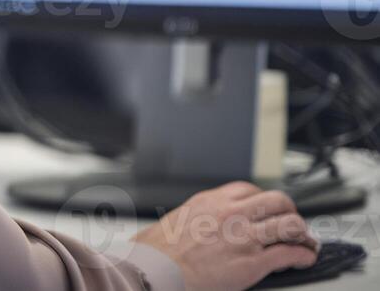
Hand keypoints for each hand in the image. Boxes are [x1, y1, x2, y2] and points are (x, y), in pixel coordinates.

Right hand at [133, 182, 317, 290]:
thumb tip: (198, 221)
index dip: (264, 200)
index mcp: (211, 201)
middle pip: (277, 200)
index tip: (268, 209)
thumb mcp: (177, 219)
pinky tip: (304, 258)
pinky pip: (290, 253)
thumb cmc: (159, 251)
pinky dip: (303, 256)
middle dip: (290, 211)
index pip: (250, 189)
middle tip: (292, 222)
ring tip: (305, 241)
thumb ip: (197, 215)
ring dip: (303, 234)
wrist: (155, 271)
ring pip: (290, 224)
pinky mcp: (252, 262)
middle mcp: (231, 214)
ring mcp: (244, 237)